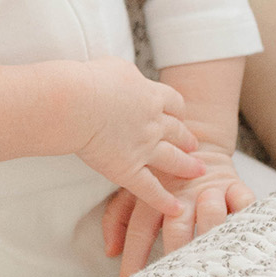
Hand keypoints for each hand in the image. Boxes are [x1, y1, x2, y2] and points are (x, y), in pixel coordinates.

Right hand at [75, 59, 204, 218]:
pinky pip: (151, 190)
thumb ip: (128, 76)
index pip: (173, 103)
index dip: (177, 112)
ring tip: (198, 170)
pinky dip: (164, 201)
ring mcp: (144, 148)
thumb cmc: (90, 80)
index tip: (178, 116)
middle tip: (193, 145)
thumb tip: (127, 80)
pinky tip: (176, 209)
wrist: (77, 102)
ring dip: (187, 166)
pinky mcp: (128, 170)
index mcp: (151, 96)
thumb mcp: (116, 67)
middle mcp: (154, 123)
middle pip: (178, 131)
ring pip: (173, 160)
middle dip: (186, 139)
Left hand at [102, 147, 255, 276]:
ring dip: (210, 233)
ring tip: (211, 259)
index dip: (134, 257)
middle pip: (177, 227)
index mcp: (153, 197)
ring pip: (211, 214)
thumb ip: (118, 218)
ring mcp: (209, 189)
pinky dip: (247, 217)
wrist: (195, 138)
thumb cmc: (162, 175)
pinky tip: (247, 236)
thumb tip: (110, 250)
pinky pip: (245, 201)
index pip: (140, 230)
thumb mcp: (134, 190)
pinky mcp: (234, 184)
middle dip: (174, 254)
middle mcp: (181, 195)